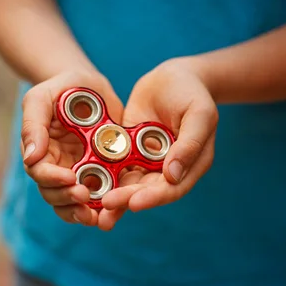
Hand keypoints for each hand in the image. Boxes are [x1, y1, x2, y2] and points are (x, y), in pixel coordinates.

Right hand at [21, 71, 123, 225]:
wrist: (93, 85)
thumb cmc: (64, 86)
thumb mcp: (44, 96)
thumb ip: (34, 123)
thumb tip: (30, 157)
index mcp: (41, 150)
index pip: (40, 172)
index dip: (52, 179)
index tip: (70, 178)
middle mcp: (57, 166)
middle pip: (54, 194)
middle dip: (67, 199)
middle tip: (84, 196)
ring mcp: (79, 172)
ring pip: (72, 203)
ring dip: (80, 213)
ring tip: (94, 217)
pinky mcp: (102, 173)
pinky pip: (99, 197)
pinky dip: (102, 209)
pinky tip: (108, 215)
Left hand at [99, 59, 217, 229]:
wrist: (172, 77)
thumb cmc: (192, 93)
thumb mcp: (199, 113)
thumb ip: (190, 144)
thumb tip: (173, 176)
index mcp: (190, 165)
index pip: (172, 188)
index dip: (153, 198)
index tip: (134, 203)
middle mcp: (167, 169)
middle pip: (146, 190)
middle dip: (127, 199)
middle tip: (107, 205)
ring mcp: (146, 161)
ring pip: (128, 184)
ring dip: (113, 196)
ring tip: (94, 209)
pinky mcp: (127, 150)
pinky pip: (114, 166)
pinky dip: (102, 175)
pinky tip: (86, 184)